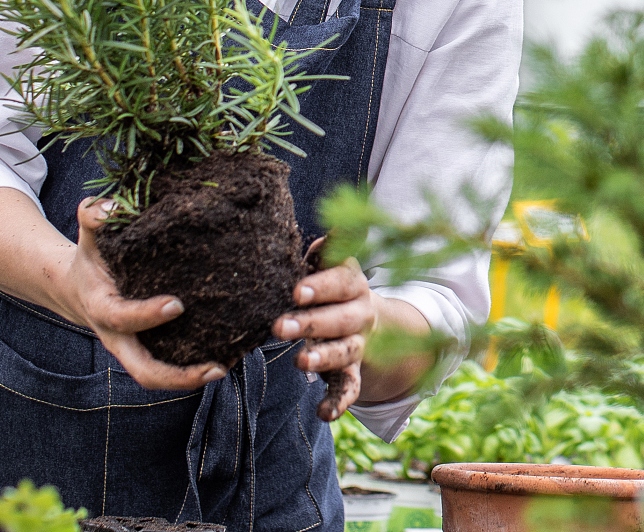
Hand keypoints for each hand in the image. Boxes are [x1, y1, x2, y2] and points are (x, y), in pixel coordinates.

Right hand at [68, 198, 226, 390]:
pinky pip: (169, 365)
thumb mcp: (88, 238)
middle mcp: (119, 338)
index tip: (177, 304)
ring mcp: (134, 348)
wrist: (74, 289)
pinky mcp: (149, 349)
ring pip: (158, 376)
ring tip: (226, 368)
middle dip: (177, 376)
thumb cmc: (90, 260)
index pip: (124, 318)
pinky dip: (193, 366)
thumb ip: (94, 218)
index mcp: (103, 310)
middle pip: (144, 371)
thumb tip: (107, 207)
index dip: (147, 315)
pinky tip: (227, 356)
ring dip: (190, 378)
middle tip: (216, 368)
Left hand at [273, 260, 373, 421]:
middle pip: (341, 319)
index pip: (343, 282)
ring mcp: (358, 344)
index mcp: (354, 284)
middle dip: (311, 323)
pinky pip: (350, 388)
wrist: (364, 317)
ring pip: (345, 352)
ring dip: (323, 358)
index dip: (322, 286)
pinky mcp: (353, 371)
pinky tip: (323, 413)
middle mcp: (360, 314)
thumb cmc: (330, 287)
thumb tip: (328, 230)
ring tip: (299, 363)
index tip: (297, 291)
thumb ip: (324, 252)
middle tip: (279, 326)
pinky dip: (338, 402)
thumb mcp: (329, 265)